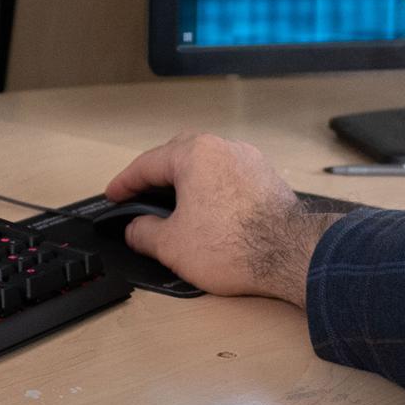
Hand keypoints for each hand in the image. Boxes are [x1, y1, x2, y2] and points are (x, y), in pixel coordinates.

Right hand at [105, 134, 336, 305]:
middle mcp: (223, 148)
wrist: (291, 256)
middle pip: (177, 156)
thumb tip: (136, 229)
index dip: (124, 183)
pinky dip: (211, 190)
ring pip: (206, 165)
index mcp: (194, 154)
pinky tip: (208, 212)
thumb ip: (144, 232)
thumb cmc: (238, 245)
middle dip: (156, 177)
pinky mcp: (267, 178)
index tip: (114, 195)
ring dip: (186, 183)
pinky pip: (228, 177)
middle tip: (139, 196)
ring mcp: (248, 161)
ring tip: (174, 207)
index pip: (147, 164)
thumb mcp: (172, 245)